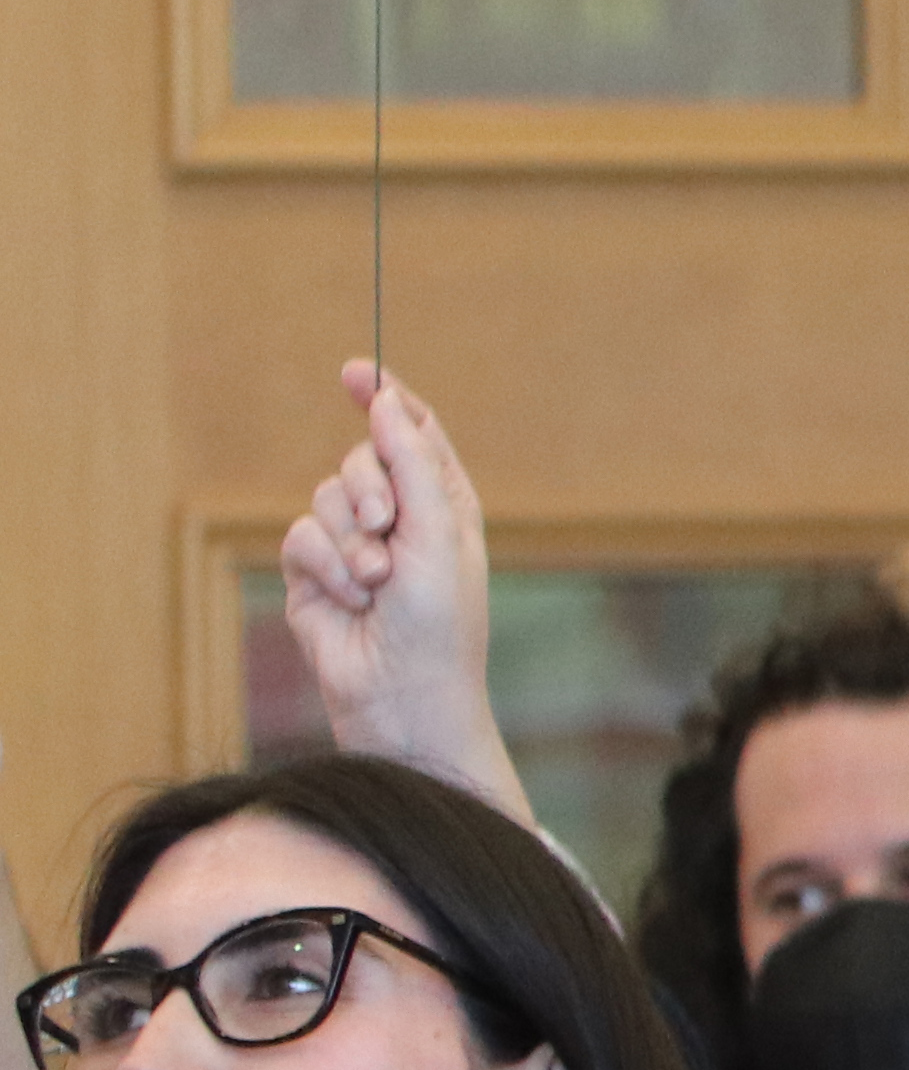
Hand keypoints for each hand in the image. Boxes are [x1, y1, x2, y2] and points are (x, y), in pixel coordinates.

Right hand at [271, 367, 528, 818]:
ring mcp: (354, 546)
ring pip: (325, 496)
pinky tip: (349, 599)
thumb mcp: (441, 537)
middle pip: (362, 458)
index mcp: (447, 505)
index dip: (386, 400)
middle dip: (368, 486)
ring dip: (350, 539)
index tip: (355, 371)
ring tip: (377, 581)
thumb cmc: (441, 625)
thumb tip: (388, 402)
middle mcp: (401, 520)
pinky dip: (324, 565)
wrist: (401, 697)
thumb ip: (415, 466)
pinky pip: (300, 537)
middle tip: (387, 526)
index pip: (414, 436)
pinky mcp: (313, 575)